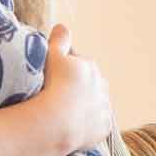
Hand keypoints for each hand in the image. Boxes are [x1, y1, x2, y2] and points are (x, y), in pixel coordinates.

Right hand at [30, 24, 113, 153]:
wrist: (57, 121)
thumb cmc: (52, 85)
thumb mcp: (51, 55)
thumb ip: (58, 40)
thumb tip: (62, 27)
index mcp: (90, 66)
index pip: (76, 66)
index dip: (62, 73)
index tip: (50, 81)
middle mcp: (103, 86)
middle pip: (87, 86)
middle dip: (75, 89)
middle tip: (55, 98)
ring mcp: (105, 108)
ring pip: (93, 105)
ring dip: (81, 107)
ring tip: (62, 114)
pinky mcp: (103, 129)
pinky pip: (95, 126)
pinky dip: (85, 126)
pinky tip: (71, 128)